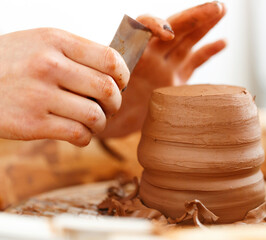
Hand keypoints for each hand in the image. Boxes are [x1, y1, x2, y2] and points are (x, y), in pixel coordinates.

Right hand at [0, 28, 128, 145]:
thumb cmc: (10, 63)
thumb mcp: (39, 43)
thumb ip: (75, 53)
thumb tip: (114, 72)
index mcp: (56, 41)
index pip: (110, 59)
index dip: (123, 75)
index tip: (121, 83)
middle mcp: (49, 65)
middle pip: (107, 89)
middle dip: (116, 103)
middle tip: (110, 106)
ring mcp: (39, 95)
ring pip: (95, 115)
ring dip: (102, 123)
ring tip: (95, 122)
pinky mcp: (32, 123)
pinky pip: (77, 134)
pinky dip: (86, 137)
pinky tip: (80, 133)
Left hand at [100, 1, 225, 137]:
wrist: (111, 125)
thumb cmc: (102, 110)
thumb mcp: (100, 93)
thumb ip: (108, 82)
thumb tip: (109, 74)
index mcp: (132, 58)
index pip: (143, 30)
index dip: (155, 26)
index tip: (165, 34)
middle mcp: (151, 59)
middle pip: (175, 31)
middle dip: (195, 17)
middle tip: (217, 7)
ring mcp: (165, 69)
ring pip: (188, 42)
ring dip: (204, 26)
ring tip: (221, 11)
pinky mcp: (175, 82)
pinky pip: (193, 63)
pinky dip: (207, 53)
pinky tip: (222, 42)